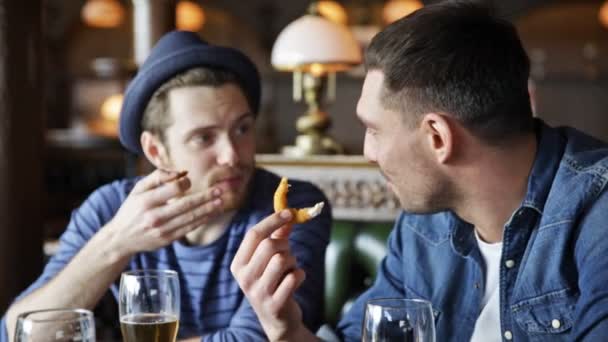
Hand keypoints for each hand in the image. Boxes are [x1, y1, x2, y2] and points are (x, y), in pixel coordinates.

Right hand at [105, 169, 222, 256]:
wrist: (120, 239)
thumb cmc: (132, 209)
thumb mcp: (138, 190)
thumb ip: (158, 177)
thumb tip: (180, 172)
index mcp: (146, 201)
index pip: (173, 190)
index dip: (185, 183)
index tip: (190, 181)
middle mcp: (155, 216)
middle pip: (186, 205)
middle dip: (205, 197)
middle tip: (220, 190)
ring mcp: (162, 230)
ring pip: (190, 218)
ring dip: (208, 209)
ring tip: (220, 201)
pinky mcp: (167, 240)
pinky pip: (189, 228)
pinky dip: (202, 220)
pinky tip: (211, 213)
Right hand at [231, 210, 314, 341]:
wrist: (276, 319)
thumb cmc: (273, 281)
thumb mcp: (269, 259)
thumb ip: (277, 236)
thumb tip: (289, 214)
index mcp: (238, 264)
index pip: (253, 234)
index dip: (273, 220)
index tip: (289, 212)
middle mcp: (244, 278)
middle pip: (269, 245)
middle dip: (285, 245)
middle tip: (288, 253)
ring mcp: (258, 293)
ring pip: (282, 259)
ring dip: (293, 261)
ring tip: (290, 269)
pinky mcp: (274, 304)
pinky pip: (293, 277)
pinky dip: (300, 274)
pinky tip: (295, 281)